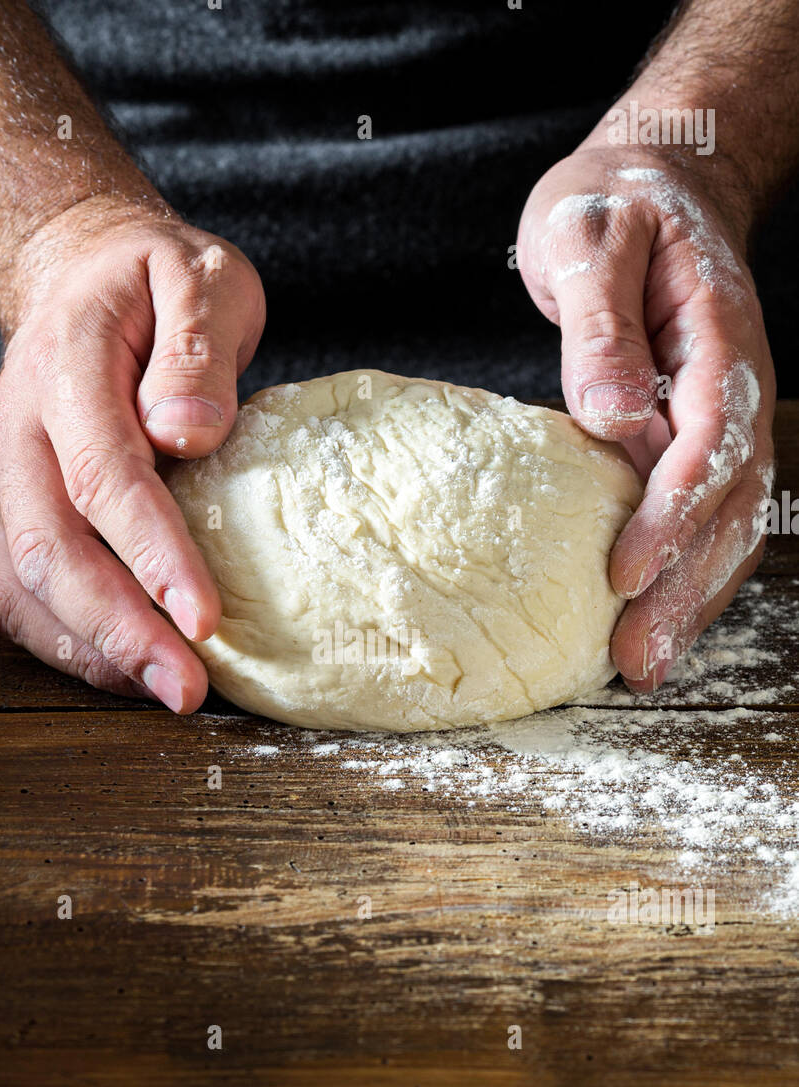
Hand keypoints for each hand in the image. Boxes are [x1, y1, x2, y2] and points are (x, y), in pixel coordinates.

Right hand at [0, 196, 264, 710]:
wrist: (84, 273)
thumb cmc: (155, 282)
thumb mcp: (202, 279)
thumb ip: (198, 347)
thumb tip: (187, 430)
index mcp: (67, 367)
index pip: (103, 475)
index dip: (150, 554)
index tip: (202, 615)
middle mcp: (21, 429)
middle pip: (47, 547)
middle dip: (118, 628)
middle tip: (187, 687)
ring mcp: (9, 474)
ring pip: (21, 581)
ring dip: (91, 649)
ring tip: (163, 691)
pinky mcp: (16, 509)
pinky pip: (19, 592)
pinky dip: (68, 642)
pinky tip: (125, 669)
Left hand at [517, 144, 774, 690]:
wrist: (656, 181)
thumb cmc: (614, 202)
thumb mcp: (591, 235)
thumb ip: (602, 325)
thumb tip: (611, 414)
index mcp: (718, 337)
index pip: (707, 443)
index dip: (670, 515)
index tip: (623, 574)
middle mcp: (736, 389)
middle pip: (729, 505)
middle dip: (685, 587)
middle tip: (635, 658)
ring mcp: (728, 418)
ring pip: (730, 524)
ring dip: (694, 600)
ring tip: (644, 666)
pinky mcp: (702, 439)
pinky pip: (712, 518)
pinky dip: (689, 574)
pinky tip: (655, 622)